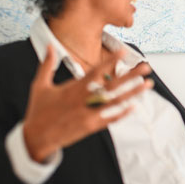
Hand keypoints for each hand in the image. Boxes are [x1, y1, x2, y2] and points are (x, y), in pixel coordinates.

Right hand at [22, 45, 152, 162]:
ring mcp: (89, 115)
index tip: (124, 52)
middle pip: (112, 86)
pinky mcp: (91, 127)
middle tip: (146, 67)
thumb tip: (49, 46)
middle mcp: (83, 101)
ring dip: (133, 93)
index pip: (96, 72)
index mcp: (73, 89)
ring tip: (148, 84)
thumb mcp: (40, 85)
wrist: (36, 138)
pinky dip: (122, 113)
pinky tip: (135, 106)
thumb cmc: (38, 110)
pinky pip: (110, 119)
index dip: (111, 61)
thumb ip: (47, 64)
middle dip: (131, 76)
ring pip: (116, 102)